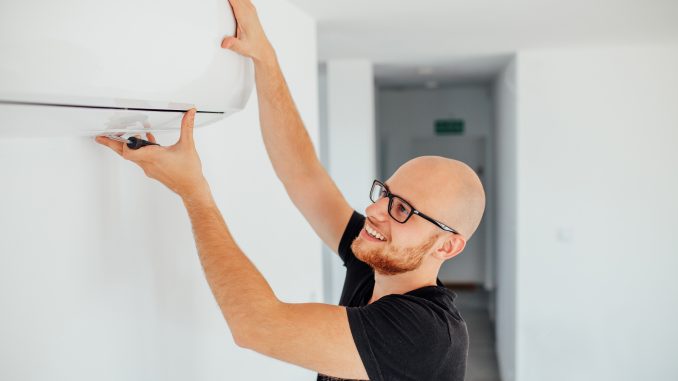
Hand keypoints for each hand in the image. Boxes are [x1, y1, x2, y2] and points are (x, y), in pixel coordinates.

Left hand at [95, 109, 209, 199]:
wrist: (191, 189)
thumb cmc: (189, 172)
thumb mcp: (188, 146)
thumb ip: (187, 127)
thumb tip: (190, 113)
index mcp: (154, 156)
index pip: (129, 151)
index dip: (123, 143)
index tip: (121, 134)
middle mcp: (148, 163)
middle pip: (124, 153)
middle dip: (112, 144)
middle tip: (101, 137)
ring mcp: (149, 168)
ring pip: (132, 156)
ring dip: (126, 146)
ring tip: (121, 136)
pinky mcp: (153, 171)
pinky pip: (141, 159)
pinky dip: (140, 149)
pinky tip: (148, 141)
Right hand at [221, 0, 274, 62]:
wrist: (262, 49)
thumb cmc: (253, 46)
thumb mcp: (242, 47)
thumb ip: (233, 44)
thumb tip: (225, 42)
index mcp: (245, 16)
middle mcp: (249, 11)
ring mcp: (251, 10)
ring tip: (227, 2)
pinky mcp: (251, 11)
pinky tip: (235, 1)